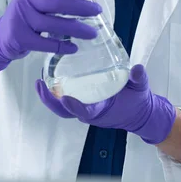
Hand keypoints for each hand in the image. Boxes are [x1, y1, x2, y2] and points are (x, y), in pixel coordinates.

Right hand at [0, 0, 100, 72]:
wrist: (1, 36)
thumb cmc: (26, 16)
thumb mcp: (35, 0)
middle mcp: (24, 1)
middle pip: (57, 4)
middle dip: (81, 8)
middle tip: (97, 11)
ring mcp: (21, 20)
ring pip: (53, 24)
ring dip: (76, 29)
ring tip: (92, 33)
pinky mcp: (20, 38)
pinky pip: (46, 43)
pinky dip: (62, 46)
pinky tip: (74, 47)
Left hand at [36, 64, 176, 144]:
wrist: (139, 113)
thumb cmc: (138, 102)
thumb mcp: (141, 89)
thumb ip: (139, 78)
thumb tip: (137, 68)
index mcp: (102, 111)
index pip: (84, 112)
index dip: (74, 106)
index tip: (64, 97)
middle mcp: (89, 113)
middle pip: (64, 111)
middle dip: (50, 100)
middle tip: (40, 84)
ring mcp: (84, 109)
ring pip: (62, 107)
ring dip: (49, 97)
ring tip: (39, 82)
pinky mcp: (83, 104)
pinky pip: (65, 101)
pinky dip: (55, 93)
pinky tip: (49, 79)